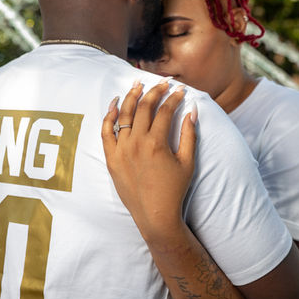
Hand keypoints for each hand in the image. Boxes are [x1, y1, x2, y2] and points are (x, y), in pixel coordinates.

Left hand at [101, 80, 196, 240]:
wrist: (155, 215)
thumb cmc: (174, 190)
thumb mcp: (187, 162)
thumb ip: (189, 134)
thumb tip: (192, 110)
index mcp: (156, 143)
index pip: (165, 110)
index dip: (174, 97)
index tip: (180, 90)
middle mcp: (136, 143)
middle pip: (144, 107)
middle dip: (154, 91)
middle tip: (162, 83)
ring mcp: (121, 150)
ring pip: (124, 115)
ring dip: (131, 97)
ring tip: (138, 84)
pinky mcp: (111, 158)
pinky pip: (106, 132)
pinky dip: (109, 115)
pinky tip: (115, 103)